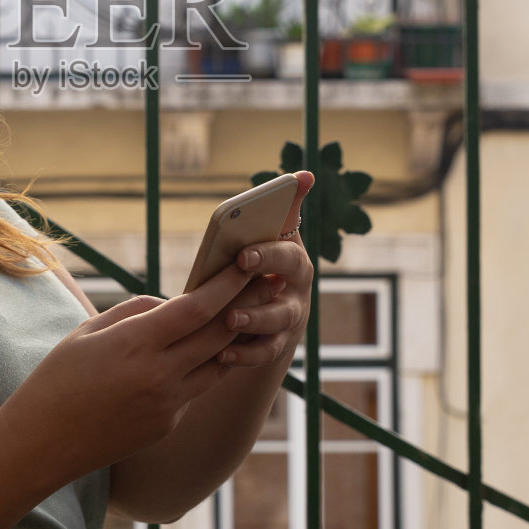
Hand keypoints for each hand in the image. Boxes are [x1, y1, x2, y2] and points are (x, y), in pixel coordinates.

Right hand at [0, 260, 259, 483]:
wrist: (42, 443)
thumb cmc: (57, 379)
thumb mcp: (88, 331)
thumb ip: (135, 312)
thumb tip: (171, 304)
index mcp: (136, 344)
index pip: (197, 308)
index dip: (227, 284)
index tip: (247, 264)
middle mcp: (160, 376)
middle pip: (219, 335)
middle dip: (246, 306)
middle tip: (268, 283)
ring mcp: (168, 405)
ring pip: (217, 365)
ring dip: (234, 339)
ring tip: (251, 314)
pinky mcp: (167, 425)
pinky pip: (196, 389)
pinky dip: (204, 368)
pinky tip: (208, 352)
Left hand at [217, 170, 313, 367]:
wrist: (266, 309)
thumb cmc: (260, 262)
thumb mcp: (267, 236)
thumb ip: (281, 209)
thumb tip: (305, 175)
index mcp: (293, 257)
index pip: (286, 251)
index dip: (267, 254)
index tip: (242, 255)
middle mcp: (297, 287)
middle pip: (285, 287)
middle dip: (263, 279)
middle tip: (236, 278)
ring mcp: (289, 318)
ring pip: (278, 321)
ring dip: (254, 319)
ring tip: (229, 319)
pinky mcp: (277, 345)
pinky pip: (264, 353)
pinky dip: (244, 354)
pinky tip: (222, 352)